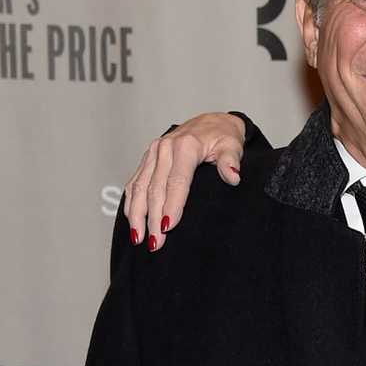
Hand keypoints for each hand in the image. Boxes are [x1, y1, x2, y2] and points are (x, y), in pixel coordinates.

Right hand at [124, 112, 245, 251]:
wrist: (211, 122)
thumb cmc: (223, 136)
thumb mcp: (232, 146)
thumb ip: (231, 161)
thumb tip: (233, 176)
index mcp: (185, 146)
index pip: (176, 182)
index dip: (171, 206)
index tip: (168, 228)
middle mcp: (164, 148)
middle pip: (155, 189)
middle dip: (153, 218)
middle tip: (156, 243)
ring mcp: (153, 153)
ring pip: (139, 187)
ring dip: (137, 215)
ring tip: (138, 238)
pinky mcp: (147, 158)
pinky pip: (134, 182)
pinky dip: (131, 203)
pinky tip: (132, 220)